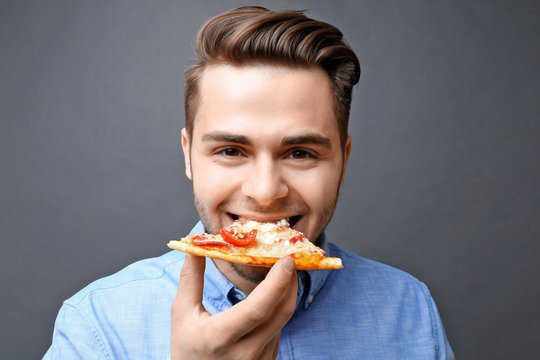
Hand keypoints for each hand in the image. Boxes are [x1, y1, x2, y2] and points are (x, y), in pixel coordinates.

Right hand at [171, 254, 297, 359]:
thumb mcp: (182, 314)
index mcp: (218, 337)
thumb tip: (197, 243)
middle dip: (290, 283)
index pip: (256, 308)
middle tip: (290, 260)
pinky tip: (273, 299)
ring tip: (282, 274)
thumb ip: (191, 278)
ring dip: (286, 295)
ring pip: (283, 321)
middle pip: (280, 313)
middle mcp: (243, 353)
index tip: (286, 260)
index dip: (276, 283)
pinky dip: (279, 311)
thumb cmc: (186, 348)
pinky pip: (279, 331)